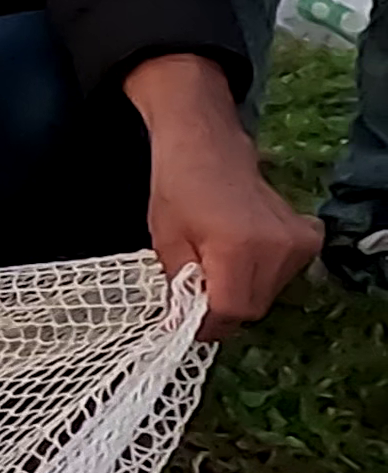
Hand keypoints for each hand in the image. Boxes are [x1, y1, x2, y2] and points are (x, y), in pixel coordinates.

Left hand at [129, 54, 319, 334]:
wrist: (208, 148)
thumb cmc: (178, 189)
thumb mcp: (165, 242)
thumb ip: (180, 286)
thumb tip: (184, 323)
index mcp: (238, 248)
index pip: (231, 311)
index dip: (208, 324)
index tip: (189, 325)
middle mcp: (276, 247)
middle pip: (253, 307)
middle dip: (223, 310)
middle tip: (198, 297)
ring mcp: (298, 242)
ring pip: (269, 293)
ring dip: (242, 292)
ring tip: (218, 266)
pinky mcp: (309, 236)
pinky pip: (285, 274)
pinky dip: (263, 274)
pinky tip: (244, 252)